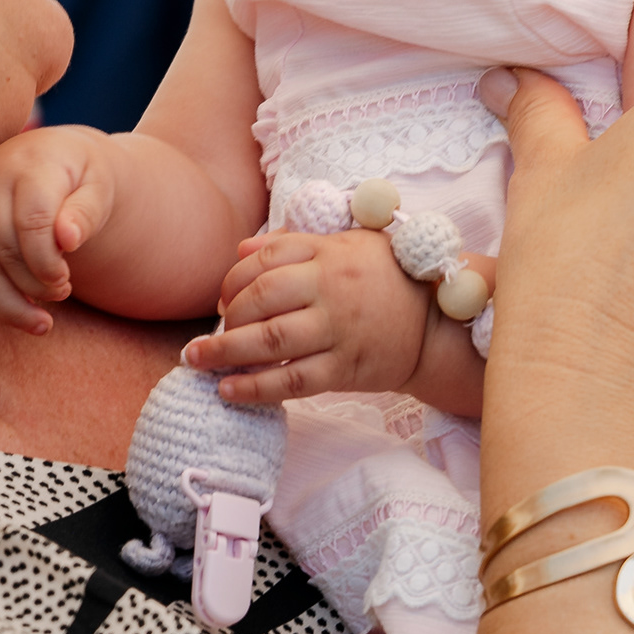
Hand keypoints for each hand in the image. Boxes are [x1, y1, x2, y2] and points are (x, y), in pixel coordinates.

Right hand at [0, 127, 119, 332]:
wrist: (46, 158)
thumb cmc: (78, 177)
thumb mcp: (98, 187)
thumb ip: (86, 212)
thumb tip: (68, 239)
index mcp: (27, 166)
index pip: (31, 221)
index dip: (48, 262)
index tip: (66, 280)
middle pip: (2, 248)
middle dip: (34, 284)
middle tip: (63, 293)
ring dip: (8, 305)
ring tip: (42, 322)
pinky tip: (18, 311)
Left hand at [187, 227, 431, 403]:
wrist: (435, 324)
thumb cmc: (385, 279)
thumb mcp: (346, 244)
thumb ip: (292, 243)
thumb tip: (239, 251)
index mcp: (328, 252)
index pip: (264, 259)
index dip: (232, 280)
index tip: (221, 299)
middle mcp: (331, 288)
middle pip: (262, 298)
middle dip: (226, 318)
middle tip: (207, 335)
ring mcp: (340, 329)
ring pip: (272, 340)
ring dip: (226, 352)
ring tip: (198, 360)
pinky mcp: (347, 368)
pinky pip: (294, 381)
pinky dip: (257, 388)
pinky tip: (229, 390)